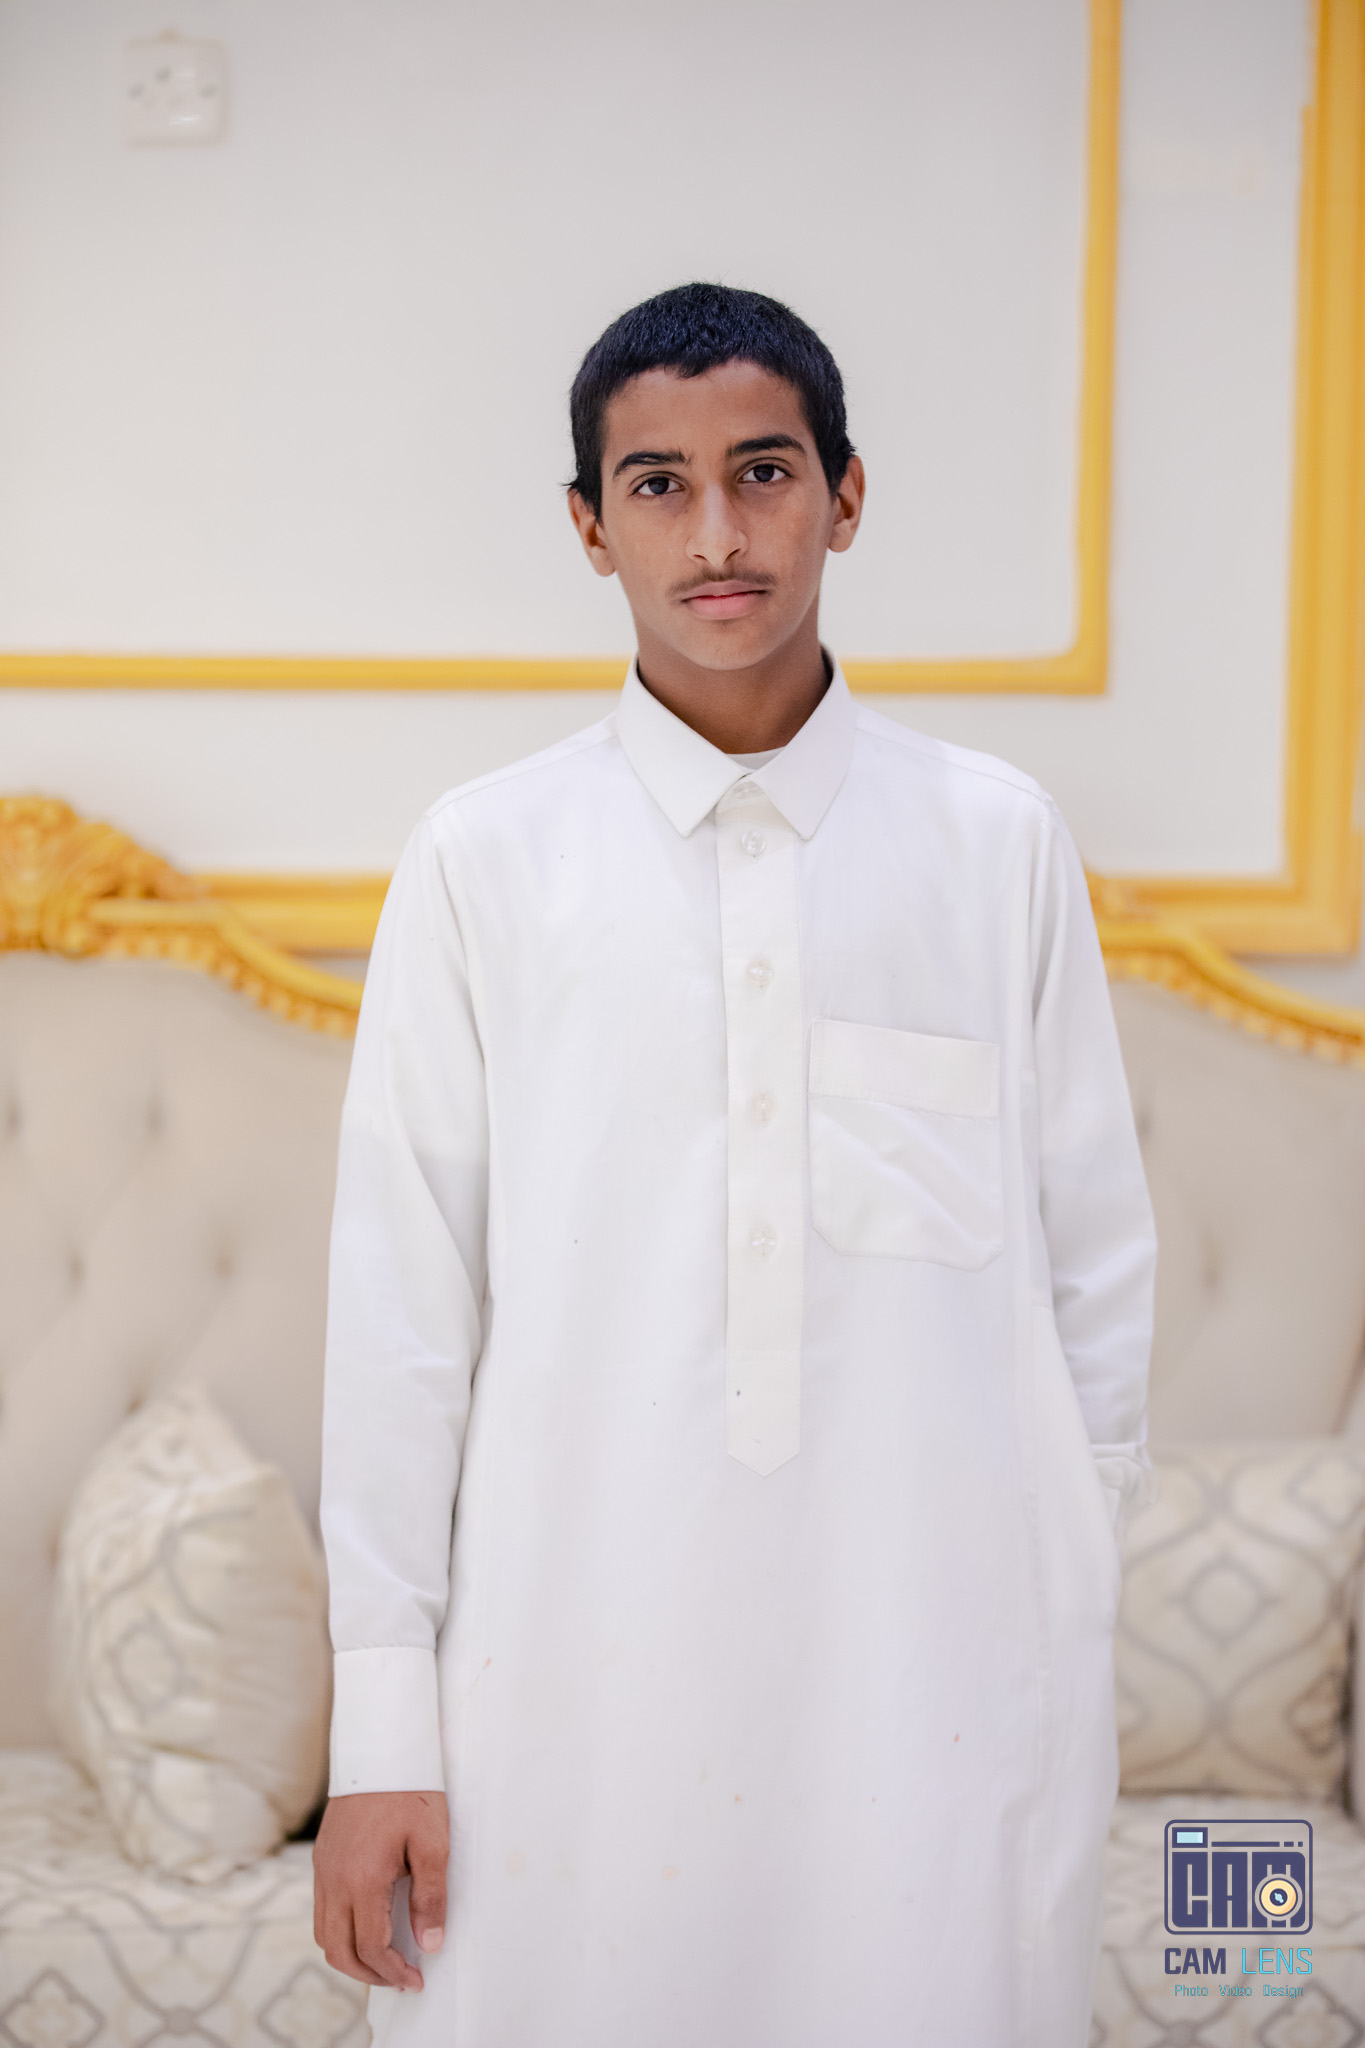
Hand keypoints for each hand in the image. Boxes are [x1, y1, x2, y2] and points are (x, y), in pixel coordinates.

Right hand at [313, 1790, 449, 1989]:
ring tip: (383, 1959)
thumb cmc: (410, 1793)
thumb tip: (429, 1943)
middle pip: (339, 1951)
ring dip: (350, 1955)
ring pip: (324, 1934)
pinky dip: (340, 1931)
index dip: (392, 1972)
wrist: (379, 1751)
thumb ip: (430, 1897)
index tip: (415, 1979)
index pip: (371, 1947)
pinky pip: (321, 1910)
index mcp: (362, 1880)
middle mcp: (334, 1880)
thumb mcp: (433, 1844)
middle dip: (369, 1974)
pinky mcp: (321, 1859)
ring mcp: (323, 1870)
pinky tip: (366, 1925)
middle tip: (400, 1979)